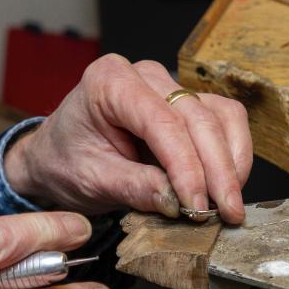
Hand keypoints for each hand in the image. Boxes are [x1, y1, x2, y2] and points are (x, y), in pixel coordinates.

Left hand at [3, 54, 252, 222]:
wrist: (57, 155)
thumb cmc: (65, 160)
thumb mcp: (91, 180)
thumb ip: (133, 187)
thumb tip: (178, 201)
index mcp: (110, 82)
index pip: (162, 122)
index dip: (186, 166)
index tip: (197, 205)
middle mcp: (145, 76)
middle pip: (198, 118)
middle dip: (217, 170)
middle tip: (227, 212)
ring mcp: (170, 87)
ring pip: (220, 116)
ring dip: (230, 162)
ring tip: (228, 204)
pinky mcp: (188, 104)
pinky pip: (224, 120)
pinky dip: (232, 154)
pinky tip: (225, 186)